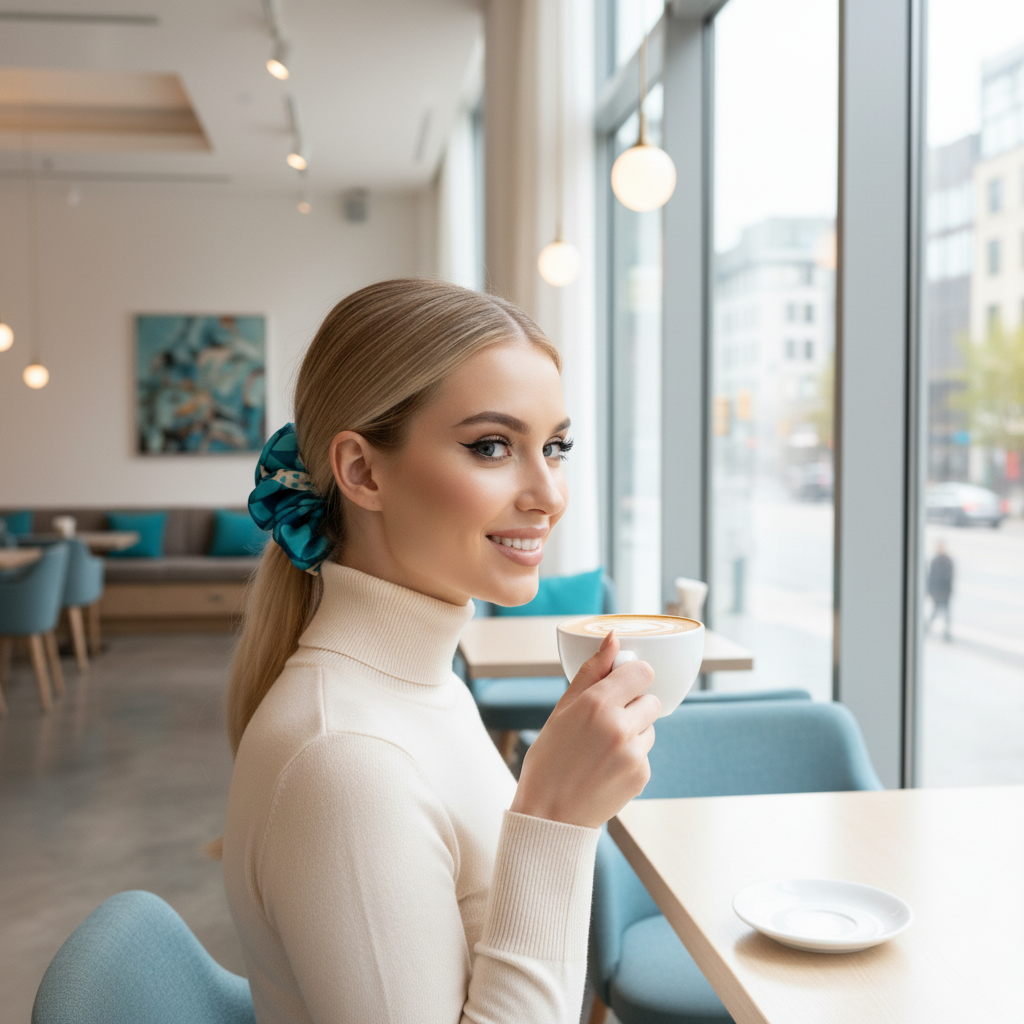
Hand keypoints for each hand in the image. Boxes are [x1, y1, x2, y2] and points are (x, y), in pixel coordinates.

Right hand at [510, 632, 659, 828]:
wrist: (549, 815)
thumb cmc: (548, 760)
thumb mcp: (561, 711)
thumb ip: (591, 672)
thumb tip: (613, 639)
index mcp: (596, 704)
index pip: (642, 672)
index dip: (632, 677)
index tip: (620, 685)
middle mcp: (619, 726)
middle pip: (651, 699)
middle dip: (633, 706)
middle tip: (606, 722)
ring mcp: (634, 753)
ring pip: (650, 727)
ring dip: (634, 732)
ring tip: (602, 749)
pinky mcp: (642, 775)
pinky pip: (646, 753)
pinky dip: (631, 756)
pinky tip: (606, 767)